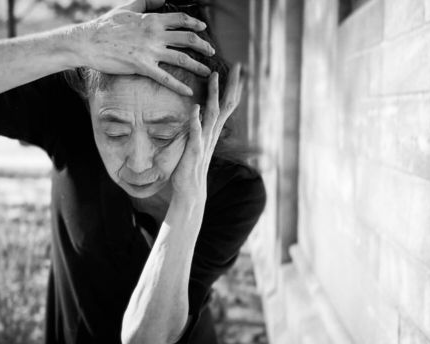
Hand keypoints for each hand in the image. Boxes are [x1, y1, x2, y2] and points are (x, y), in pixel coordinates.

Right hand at [77, 0, 215, 95]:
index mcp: (153, 20)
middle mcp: (155, 34)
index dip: (195, 24)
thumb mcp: (127, 8)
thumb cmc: (106, 25)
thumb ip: (146, 2)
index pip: (181, 20)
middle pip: (188, 39)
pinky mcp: (142, 67)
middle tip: (211, 52)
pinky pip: (165, 78)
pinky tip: (188, 92)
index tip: (203, 29)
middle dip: (203, 46)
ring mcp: (150, 51)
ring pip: (182, 59)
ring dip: (198, 66)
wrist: (89, 41)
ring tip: (207, 71)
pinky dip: (179, 86)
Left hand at [170, 62, 244, 201]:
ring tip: (214, 77)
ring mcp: (205, 142)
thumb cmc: (190, 166)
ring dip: (214, 95)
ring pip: (213, 115)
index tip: (237, 68)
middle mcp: (213, 134)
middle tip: (238, 66)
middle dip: (232, 85)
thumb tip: (198, 113)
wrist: (190, 190)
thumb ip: (199, 127)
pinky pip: (197, 133)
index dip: (232, 87)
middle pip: (227, 105)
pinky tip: (195, 108)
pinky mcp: (195, 151)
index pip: (227, 105)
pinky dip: (196, 120)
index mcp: (213, 130)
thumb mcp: (196, 142)